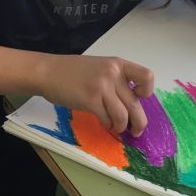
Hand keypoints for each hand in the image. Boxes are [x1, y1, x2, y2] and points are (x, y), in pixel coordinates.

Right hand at [37, 55, 153, 135]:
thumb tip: (131, 105)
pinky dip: (108, 125)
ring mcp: (102, 86)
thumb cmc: (72, 72)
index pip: (147, 77)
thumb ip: (116, 81)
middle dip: (139, 122)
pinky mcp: (90, 99)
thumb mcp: (100, 68)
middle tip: (136, 131)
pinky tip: (103, 122)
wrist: (48, 72)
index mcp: (118, 64)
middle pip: (136, 104)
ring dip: (121, 126)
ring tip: (116, 127)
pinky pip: (107, 119)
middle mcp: (113, 73)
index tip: (137, 98)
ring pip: (123, 116)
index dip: (146, 92)